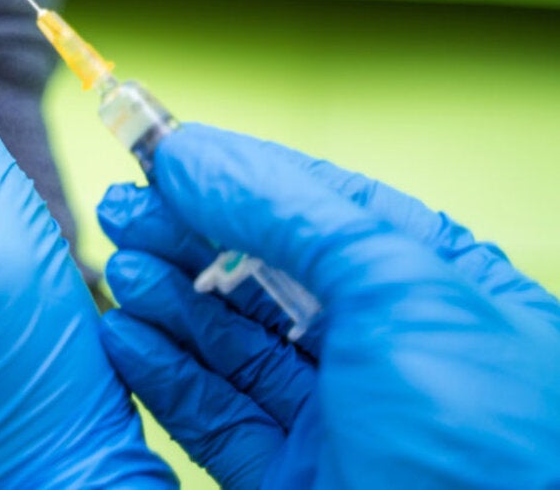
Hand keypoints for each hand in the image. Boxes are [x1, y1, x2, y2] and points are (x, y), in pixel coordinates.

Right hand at [96, 123, 559, 488]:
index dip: (233, 177)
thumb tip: (193, 154)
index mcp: (435, 289)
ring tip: (118, 269)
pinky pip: (214, 418)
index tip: (156, 152)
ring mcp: (339, 423)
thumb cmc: (490, 443)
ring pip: (233, 346)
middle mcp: (386, 353)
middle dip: (187, 238)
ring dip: (169, 303)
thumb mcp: (397, 288)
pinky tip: (125, 339)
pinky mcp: (293, 484)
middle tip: (121, 211)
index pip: (318, 207)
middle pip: (265, 275)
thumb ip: (288, 210)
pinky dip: (164, 377)